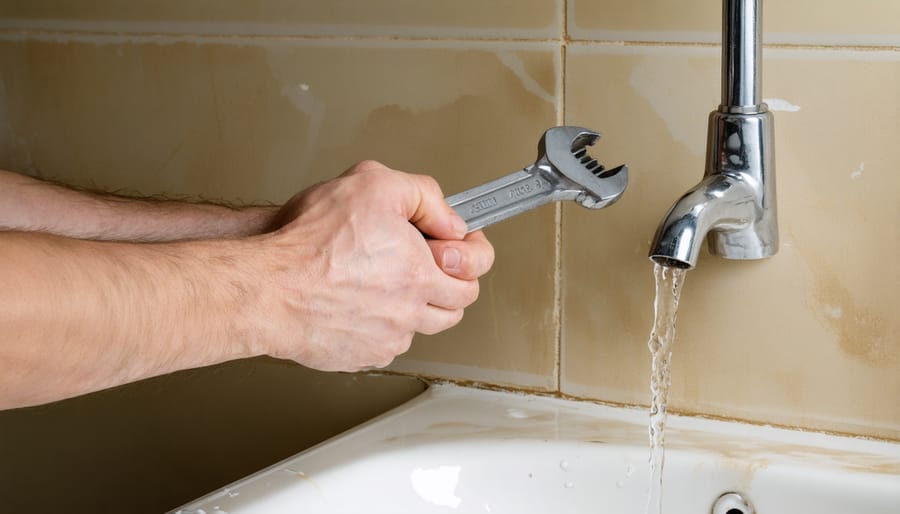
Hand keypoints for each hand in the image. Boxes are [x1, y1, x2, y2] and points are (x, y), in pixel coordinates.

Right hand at [246, 161, 493, 370]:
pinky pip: (385, 342)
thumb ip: (425, 196)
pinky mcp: (360, 356)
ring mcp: (385, 339)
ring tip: (383, 277)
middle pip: (455, 305)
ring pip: (420, 326)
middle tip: (425, 261)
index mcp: (421, 274)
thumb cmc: (309, 242)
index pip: (476, 271)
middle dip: (448, 281)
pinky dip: (380, 323)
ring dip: (414, 304)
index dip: (473, 252)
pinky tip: (357, 299)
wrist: (266, 289)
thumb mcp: (373, 184)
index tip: (461, 243)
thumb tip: (452, 221)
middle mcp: (409, 313)